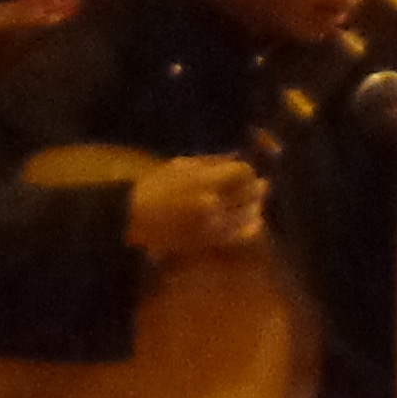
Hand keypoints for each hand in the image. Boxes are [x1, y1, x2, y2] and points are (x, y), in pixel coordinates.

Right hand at [126, 155, 268, 262]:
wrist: (136, 216)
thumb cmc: (158, 186)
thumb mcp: (183, 165)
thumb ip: (212, 162)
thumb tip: (239, 157)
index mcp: (205, 181)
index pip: (243, 173)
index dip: (248, 171)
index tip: (247, 171)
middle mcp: (213, 204)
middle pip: (251, 194)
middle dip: (256, 189)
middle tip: (260, 185)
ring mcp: (212, 224)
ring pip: (249, 215)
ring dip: (255, 207)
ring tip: (255, 202)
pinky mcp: (210, 241)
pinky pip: (239, 235)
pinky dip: (248, 227)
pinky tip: (251, 221)